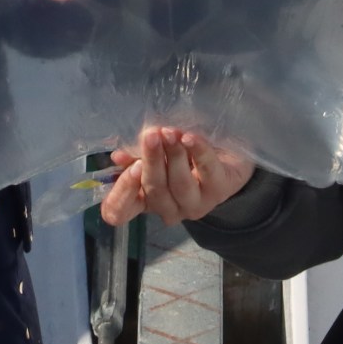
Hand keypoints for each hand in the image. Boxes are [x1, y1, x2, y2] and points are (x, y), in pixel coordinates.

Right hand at [98, 126, 255, 225]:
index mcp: (145, 201)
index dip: (121, 194)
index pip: (120, 211)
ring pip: (180, 184)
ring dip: (173, 155)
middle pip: (154, 191)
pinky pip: (206, 170)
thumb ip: (136, 157)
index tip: (130, 168)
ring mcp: (195, 204)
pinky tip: (189, 137)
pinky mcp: (218, 191)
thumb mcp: (156, 155)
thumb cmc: (182, 157)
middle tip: (150, 136)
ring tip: (169, 133)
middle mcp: (168, 209)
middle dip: (152, 161)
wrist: (224, 160)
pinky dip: (197, 151)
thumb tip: (118, 157)